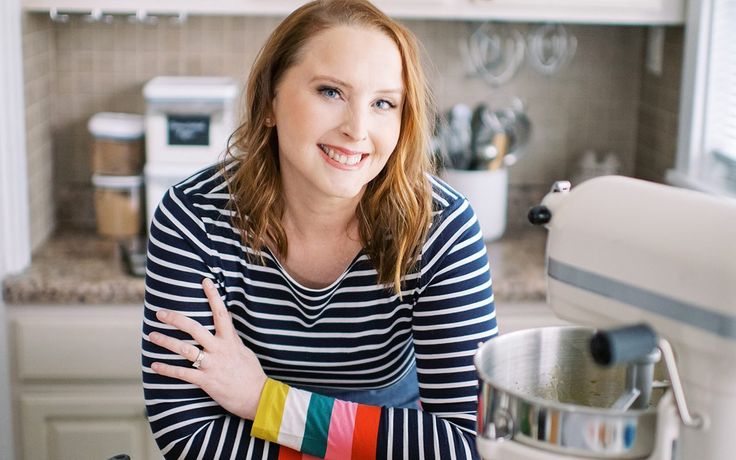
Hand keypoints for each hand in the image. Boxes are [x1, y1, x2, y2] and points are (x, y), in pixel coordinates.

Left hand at [148, 278, 267, 419]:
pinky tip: (154, 365)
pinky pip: (182, 373)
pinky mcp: (206, 381)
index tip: (205, 281)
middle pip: (194, 329)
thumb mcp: (243, 350)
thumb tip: (226, 321)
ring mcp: (212, 365)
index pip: (221, 313)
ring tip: (151, 335)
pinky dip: (167, 369)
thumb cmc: (252, 374)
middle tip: (160, 312)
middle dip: (176, 319)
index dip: (213, 296)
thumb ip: (232, 336)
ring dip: (166, 342)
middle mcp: (219, 350)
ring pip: (185, 349)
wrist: (258, 397)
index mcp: (230, 341)